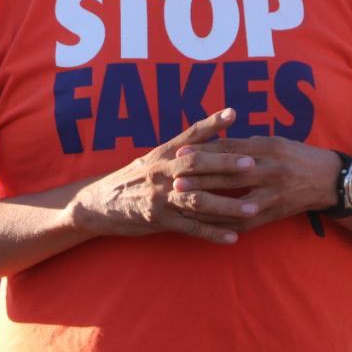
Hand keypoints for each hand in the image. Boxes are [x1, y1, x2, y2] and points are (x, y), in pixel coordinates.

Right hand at [72, 108, 259, 243]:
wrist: (99, 203)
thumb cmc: (134, 178)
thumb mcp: (154, 157)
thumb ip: (183, 145)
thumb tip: (215, 129)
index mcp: (164, 153)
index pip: (190, 135)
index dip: (211, 124)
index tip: (233, 114)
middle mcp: (162, 172)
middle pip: (197, 165)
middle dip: (226, 165)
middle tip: (253, 165)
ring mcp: (160, 197)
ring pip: (198, 199)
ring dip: (226, 205)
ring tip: (252, 208)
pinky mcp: (159, 220)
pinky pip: (190, 227)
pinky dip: (212, 233)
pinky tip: (233, 237)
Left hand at [174, 136, 340, 231]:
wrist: (327, 180)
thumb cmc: (295, 156)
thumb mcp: (273, 142)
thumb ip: (245, 144)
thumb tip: (213, 144)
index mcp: (268, 149)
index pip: (230, 149)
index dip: (204, 151)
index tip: (181, 152)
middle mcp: (270, 171)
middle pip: (229, 175)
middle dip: (200, 177)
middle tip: (174, 179)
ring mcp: (272, 195)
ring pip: (234, 202)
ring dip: (207, 204)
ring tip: (184, 203)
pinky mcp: (273, 214)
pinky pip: (244, 222)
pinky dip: (222, 224)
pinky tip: (204, 224)